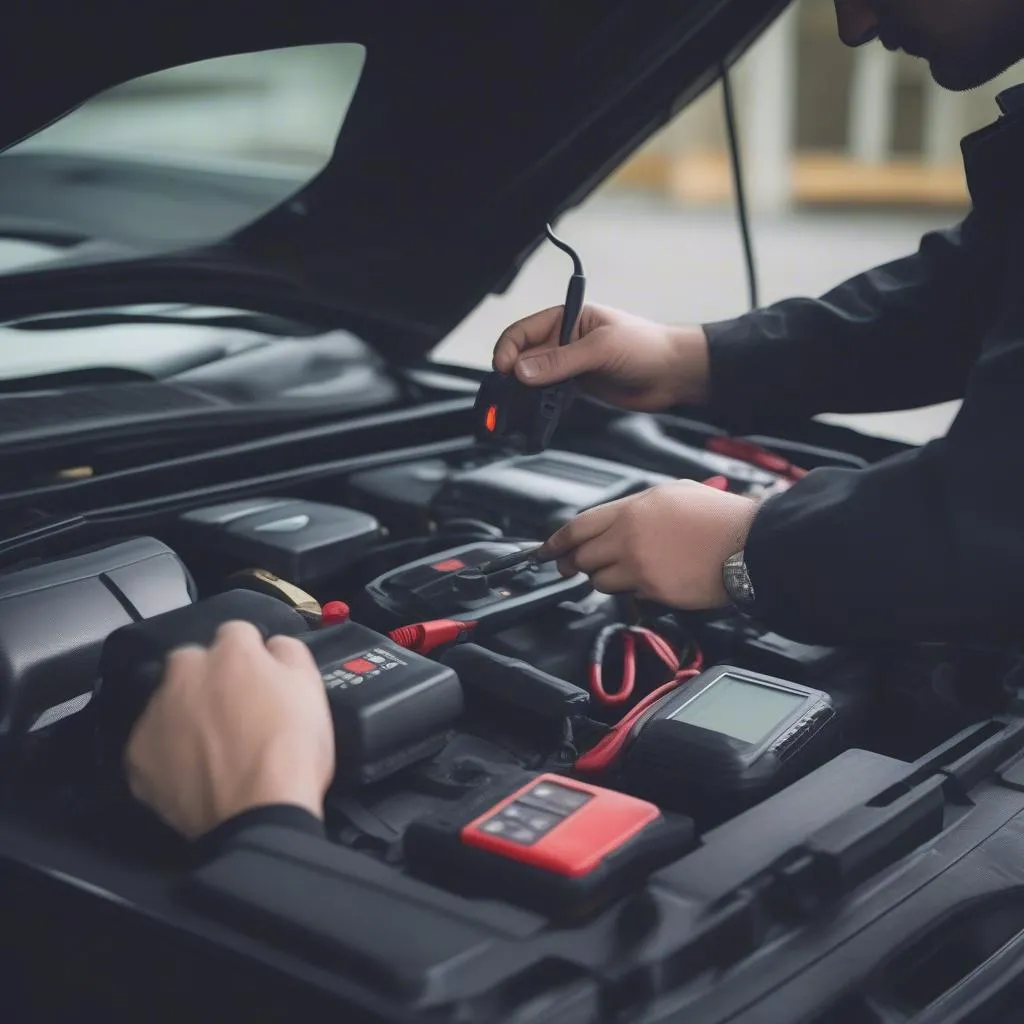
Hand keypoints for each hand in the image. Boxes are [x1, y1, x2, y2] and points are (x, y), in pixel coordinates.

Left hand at [125, 621, 334, 838]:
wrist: (258, 814)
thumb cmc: (291, 749)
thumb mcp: (312, 688)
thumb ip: (289, 652)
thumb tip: (274, 646)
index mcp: (231, 652)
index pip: (237, 632)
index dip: (252, 654)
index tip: (260, 676)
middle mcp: (185, 673)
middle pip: (192, 660)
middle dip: (208, 676)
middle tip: (233, 709)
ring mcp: (156, 713)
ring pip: (168, 700)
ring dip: (185, 712)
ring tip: (212, 746)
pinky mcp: (137, 755)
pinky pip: (151, 742)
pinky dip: (167, 751)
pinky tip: (192, 770)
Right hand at [492, 303, 709, 410]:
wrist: (676, 374)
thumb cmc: (648, 347)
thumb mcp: (602, 348)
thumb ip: (561, 360)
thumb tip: (523, 370)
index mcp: (568, 318)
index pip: (524, 331)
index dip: (508, 349)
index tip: (504, 369)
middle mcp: (565, 340)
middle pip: (525, 357)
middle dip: (516, 375)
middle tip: (513, 394)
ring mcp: (571, 365)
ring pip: (536, 379)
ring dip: (529, 393)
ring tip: (527, 405)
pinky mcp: (579, 386)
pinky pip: (551, 395)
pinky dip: (543, 405)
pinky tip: (543, 413)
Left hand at [537, 480, 758, 608]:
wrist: (750, 544)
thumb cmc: (720, 518)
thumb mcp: (674, 493)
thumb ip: (638, 507)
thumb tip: (615, 520)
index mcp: (633, 508)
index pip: (578, 526)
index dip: (557, 540)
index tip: (548, 549)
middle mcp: (629, 535)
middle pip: (581, 557)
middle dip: (572, 564)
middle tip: (569, 567)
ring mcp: (639, 565)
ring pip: (599, 581)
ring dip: (605, 579)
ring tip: (625, 572)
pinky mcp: (652, 590)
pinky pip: (629, 595)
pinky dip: (634, 591)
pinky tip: (653, 579)